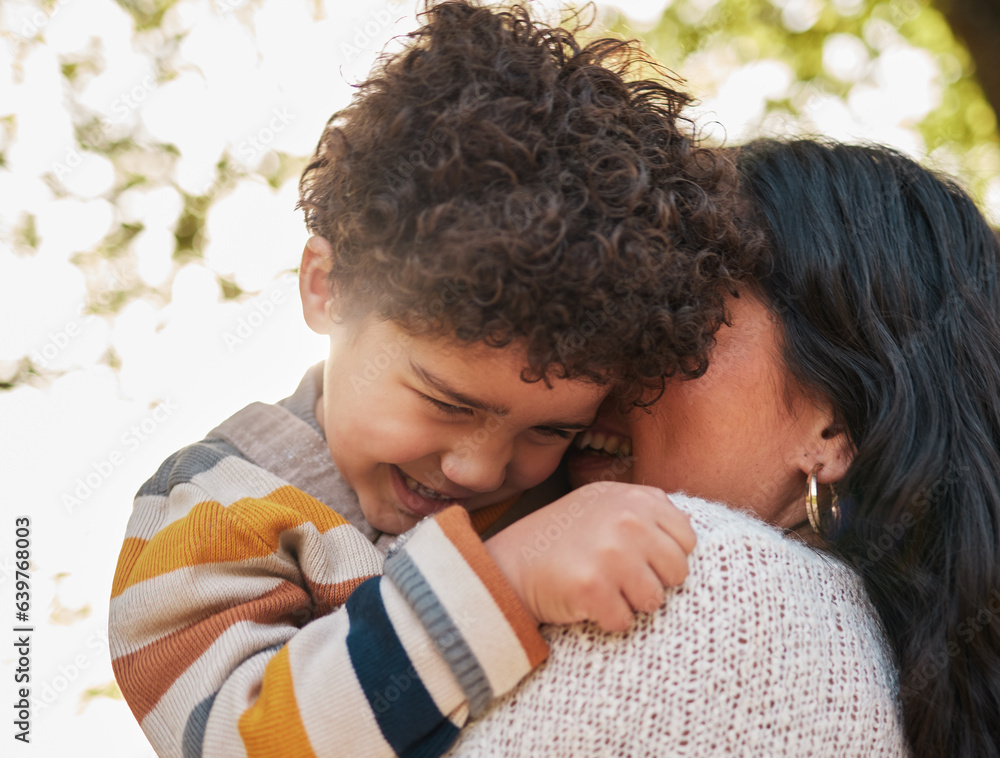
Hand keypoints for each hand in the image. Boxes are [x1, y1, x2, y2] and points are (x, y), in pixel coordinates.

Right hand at [485, 481, 695, 631]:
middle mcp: (627, 520)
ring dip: (631, 604)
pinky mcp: (593, 587)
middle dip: (652, 582)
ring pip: (655, 600)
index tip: (640, 560)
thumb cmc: (563, 536)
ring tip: (603, 589)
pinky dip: (608, 620)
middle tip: (620, 578)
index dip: (665, 556)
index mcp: (635, 498)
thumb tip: (691, 528)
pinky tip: (588, 602)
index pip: (687, 539)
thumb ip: (646, 508)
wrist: (511, 563)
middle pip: (677, 572)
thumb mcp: (604, 502)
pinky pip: (625, 621)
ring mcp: (611, 553)